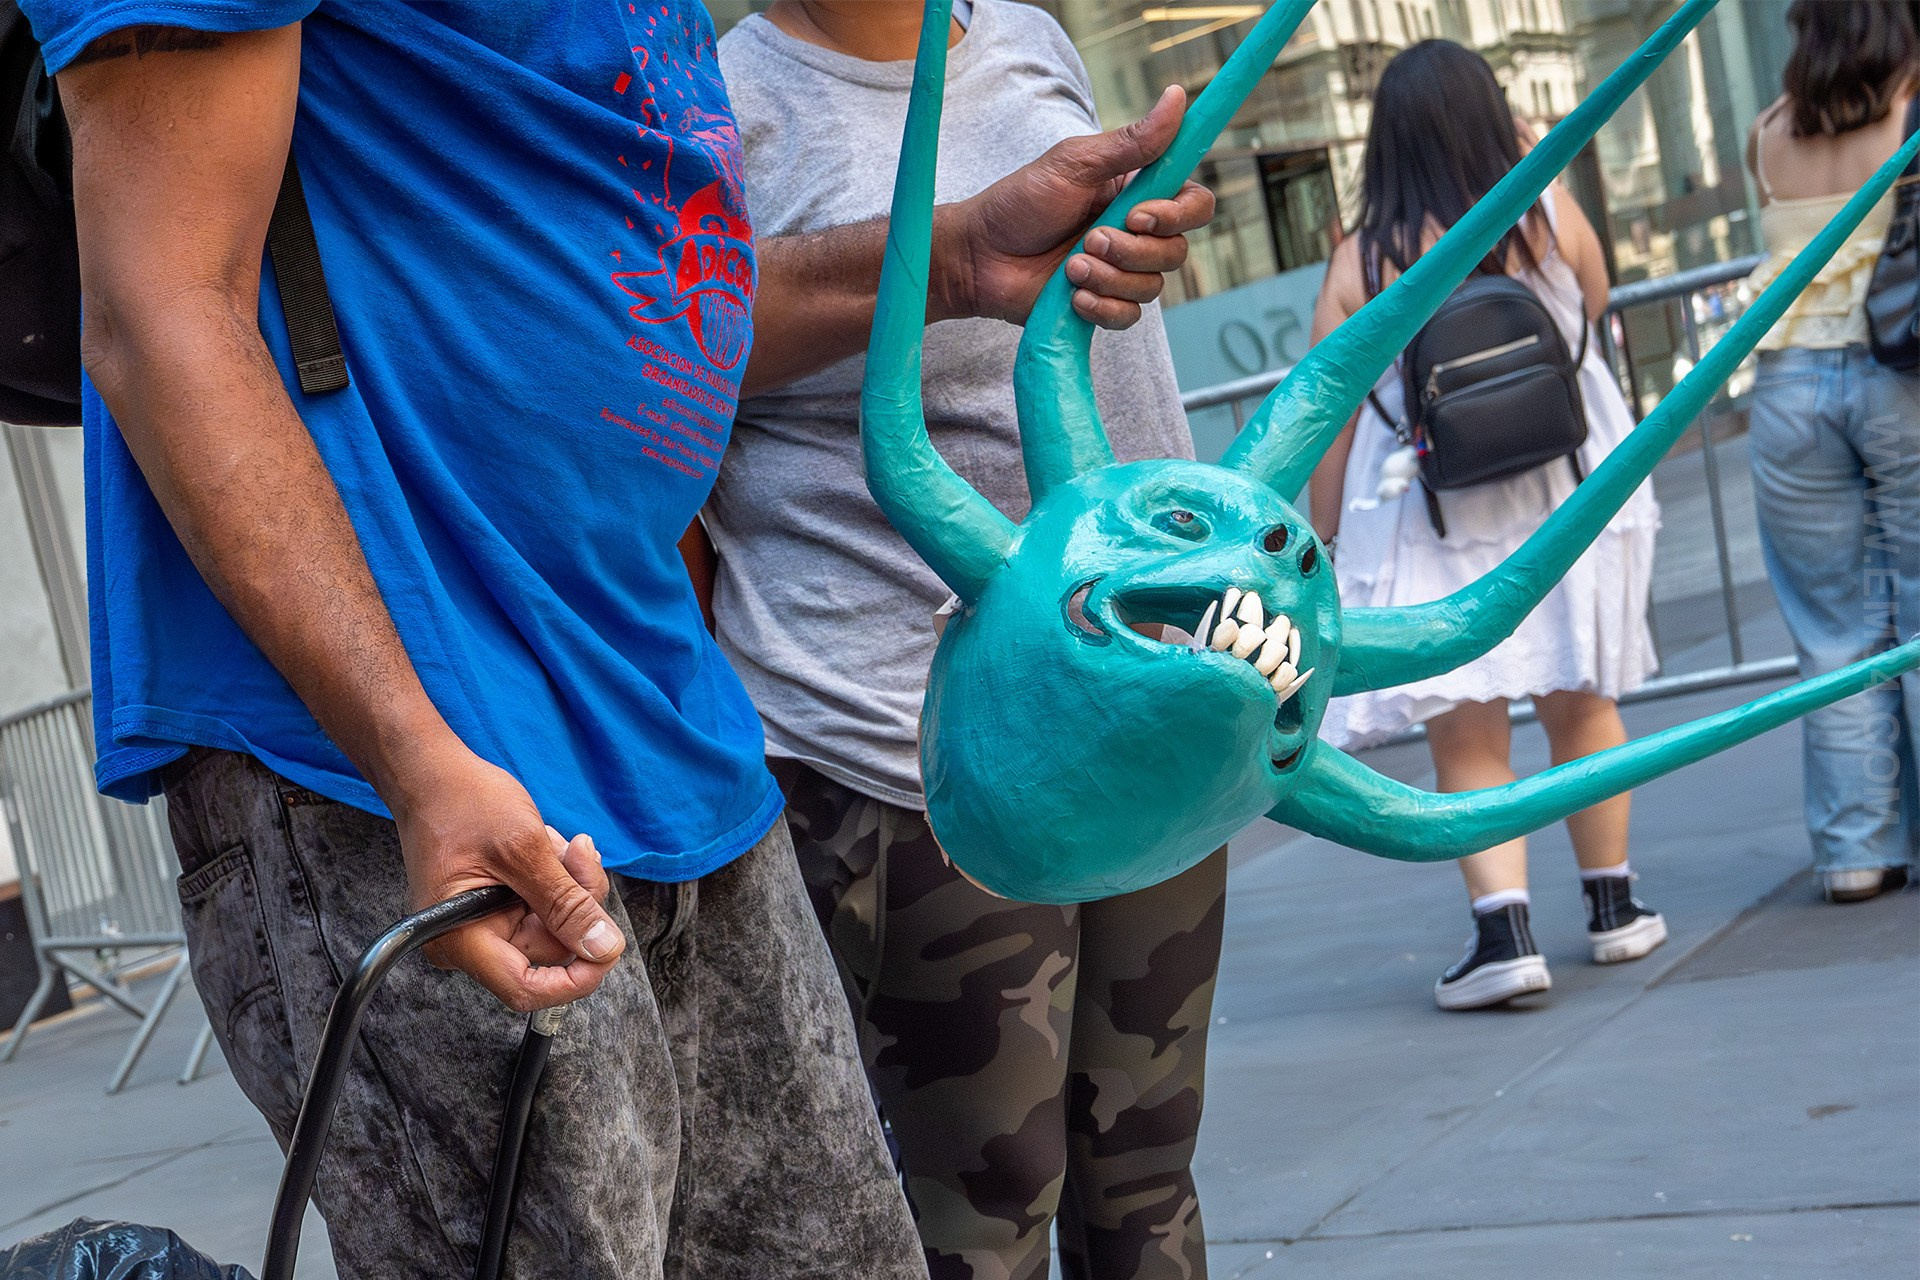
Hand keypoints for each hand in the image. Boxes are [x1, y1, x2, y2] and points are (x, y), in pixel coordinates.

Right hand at [388, 742, 625, 1010]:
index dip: (575, 979)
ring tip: (554, 842)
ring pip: (553, 926)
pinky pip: (542, 907)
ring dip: (568, 883)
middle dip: (576, 902)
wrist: (433, 775)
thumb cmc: (462, 803)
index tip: (608, 946)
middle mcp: (467, 942)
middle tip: (579, 852)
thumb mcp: (524, 849)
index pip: (525, 989)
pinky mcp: (495, 908)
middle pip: (549, 950)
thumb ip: (565, 903)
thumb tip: (605, 948)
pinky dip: (555, 878)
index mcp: (461, 939)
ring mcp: (481, 925)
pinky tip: (546, 845)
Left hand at [941, 85, 1215, 329]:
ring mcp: (1119, 272)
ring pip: (1152, 286)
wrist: (978, 256)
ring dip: (1110, 277)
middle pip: (1176, 251)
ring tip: (1070, 267)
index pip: (1193, 204)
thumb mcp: (1074, 164)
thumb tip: (1177, 96)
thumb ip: (1130, 142)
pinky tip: (1073, 296)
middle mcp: (1135, 234)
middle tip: (1089, 239)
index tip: (1139, 214)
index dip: (1180, 213)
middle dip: (1133, 250)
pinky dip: (1102, 307)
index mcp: (1136, 194)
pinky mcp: (1102, 304)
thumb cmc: (1020, 203)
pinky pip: (1128, 317)